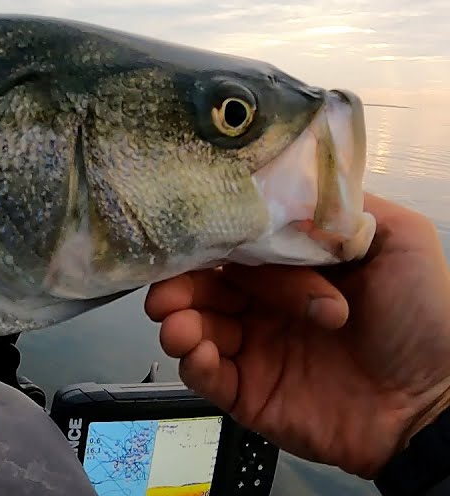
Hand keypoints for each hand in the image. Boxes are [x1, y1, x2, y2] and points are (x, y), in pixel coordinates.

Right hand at [145, 193, 449, 477]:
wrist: (437, 403)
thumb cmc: (426, 320)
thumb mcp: (399, 240)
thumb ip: (339, 208)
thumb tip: (282, 187)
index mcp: (290, 268)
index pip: (232, 246)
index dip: (205, 242)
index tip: (186, 241)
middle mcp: (265, 305)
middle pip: (199, 286)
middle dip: (176, 285)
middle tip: (167, 294)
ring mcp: (255, 350)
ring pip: (191, 327)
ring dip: (177, 322)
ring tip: (181, 326)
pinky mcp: (250, 393)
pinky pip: (205, 377)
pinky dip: (192, 362)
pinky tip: (200, 352)